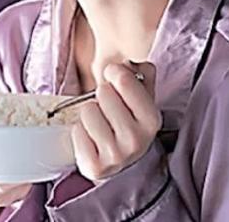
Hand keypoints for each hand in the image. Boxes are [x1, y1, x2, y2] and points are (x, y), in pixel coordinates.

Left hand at [71, 61, 162, 181]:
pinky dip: (78, 131)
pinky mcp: (97, 167)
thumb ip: (140, 73)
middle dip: (99, 96)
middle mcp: (139, 140)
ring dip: (88, 114)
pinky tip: (89, 139)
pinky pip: (76, 132)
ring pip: (88, 111)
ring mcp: (118, 156)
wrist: (113, 158)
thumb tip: (135, 60)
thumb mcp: (138, 95)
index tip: (113, 81)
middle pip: (102, 93)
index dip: (113, 74)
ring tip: (97, 124)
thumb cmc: (124, 120)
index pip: (123, 79)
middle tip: (106, 110)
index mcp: (152, 119)